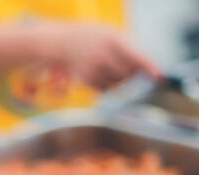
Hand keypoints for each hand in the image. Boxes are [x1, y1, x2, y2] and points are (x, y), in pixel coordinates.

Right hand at [39, 23, 160, 90]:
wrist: (64, 44)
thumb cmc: (94, 38)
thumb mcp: (111, 35)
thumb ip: (127, 49)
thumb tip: (143, 69)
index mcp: (112, 40)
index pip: (136, 56)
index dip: (149, 67)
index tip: (159, 76)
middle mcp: (102, 56)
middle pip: (128, 74)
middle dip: (133, 74)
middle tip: (132, 70)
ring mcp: (93, 70)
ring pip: (117, 83)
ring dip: (120, 80)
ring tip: (111, 67)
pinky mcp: (87, 82)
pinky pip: (106, 89)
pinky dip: (109, 85)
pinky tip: (102, 74)